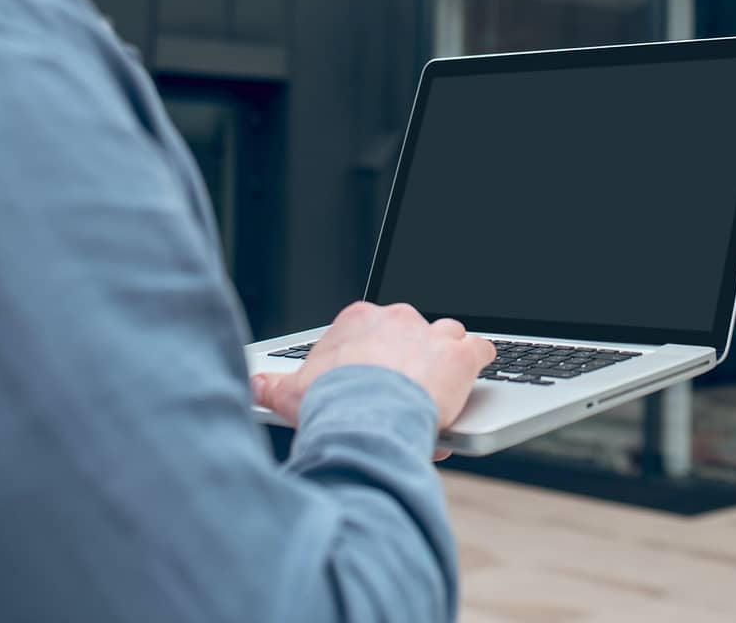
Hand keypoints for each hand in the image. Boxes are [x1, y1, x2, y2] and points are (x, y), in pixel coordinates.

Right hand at [252, 301, 495, 461]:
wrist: (363, 417)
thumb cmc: (329, 404)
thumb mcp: (290, 393)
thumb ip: (272, 384)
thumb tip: (254, 384)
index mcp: (358, 320)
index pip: (375, 329)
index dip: (379, 353)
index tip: (377, 374)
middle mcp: (397, 318)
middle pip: (411, 331)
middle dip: (411, 356)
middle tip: (406, 389)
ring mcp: (430, 335)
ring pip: (448, 334)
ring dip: (446, 356)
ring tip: (442, 383)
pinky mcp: (460, 356)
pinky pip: (481, 348)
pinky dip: (480, 360)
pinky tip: (477, 372)